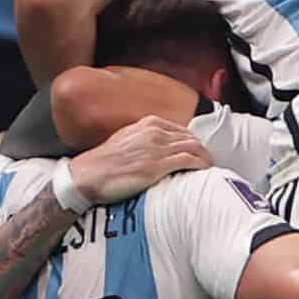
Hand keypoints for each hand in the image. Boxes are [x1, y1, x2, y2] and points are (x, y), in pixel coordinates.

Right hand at [68, 114, 211, 203]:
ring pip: (194, 148)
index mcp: (148, 123)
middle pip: (191, 138)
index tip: (199, 153)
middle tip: (208, 163)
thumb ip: (145, 138)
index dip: (194, 142)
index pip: (182, 130)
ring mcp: (157, 148)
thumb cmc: (105, 162)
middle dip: (203, 151)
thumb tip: (159, 147)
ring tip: (210, 168)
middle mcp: (155, 132)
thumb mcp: (126, 139)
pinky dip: (201, 165)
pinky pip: (189, 161)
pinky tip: (205, 172)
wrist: (88, 175)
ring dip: (206, 159)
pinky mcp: (157, 166)